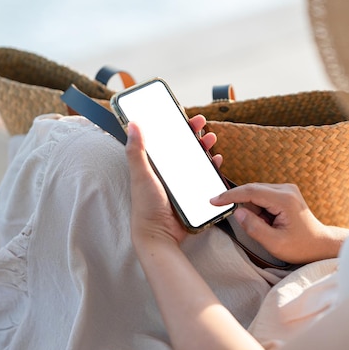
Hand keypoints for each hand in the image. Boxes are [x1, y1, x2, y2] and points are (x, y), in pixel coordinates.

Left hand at [125, 115, 220, 249]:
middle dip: (193, 133)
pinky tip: (216, 160)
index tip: (184, 115)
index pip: (165, 140)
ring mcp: (181, 183)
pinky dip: (211, 167)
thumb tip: (132, 124)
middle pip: (182, 147)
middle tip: (201, 123)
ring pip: (195, 160)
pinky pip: (205, 177)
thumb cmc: (146, 206)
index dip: (174, 126)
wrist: (160, 234)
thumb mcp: (141, 175)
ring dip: (204, 148)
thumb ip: (136, 151)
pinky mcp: (193, 193)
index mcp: (153, 165)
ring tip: (211, 139)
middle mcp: (167, 172)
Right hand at [210, 183, 348, 263]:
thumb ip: (254, 227)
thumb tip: (238, 212)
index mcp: (284, 200)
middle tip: (249, 225)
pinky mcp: (285, 194)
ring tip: (269, 228)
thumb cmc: (301, 246)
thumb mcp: (274, 243)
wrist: (320, 244)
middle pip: (252, 191)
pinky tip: (270, 223)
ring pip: (257, 195)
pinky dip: (260, 210)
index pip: (251, 192)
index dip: (230, 195)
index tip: (213, 201)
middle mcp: (286, 189)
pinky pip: (263, 197)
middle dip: (244, 207)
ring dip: (254, 210)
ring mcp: (287, 190)